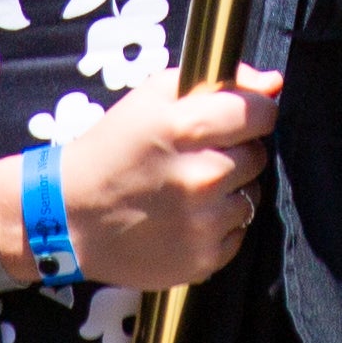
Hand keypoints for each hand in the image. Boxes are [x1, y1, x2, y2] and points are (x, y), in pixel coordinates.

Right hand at [54, 71, 281, 289]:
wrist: (68, 217)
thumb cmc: (111, 149)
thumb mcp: (152, 97)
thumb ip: (217, 81)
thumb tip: (273, 83)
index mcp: (186, 128)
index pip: (261, 113)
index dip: (253, 112)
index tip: (237, 120)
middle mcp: (201, 177)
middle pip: (257, 155)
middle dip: (236, 152)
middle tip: (198, 157)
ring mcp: (203, 223)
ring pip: (251, 196)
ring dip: (229, 191)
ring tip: (188, 190)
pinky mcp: (203, 261)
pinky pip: (238, 234)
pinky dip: (218, 226)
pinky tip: (185, 219)